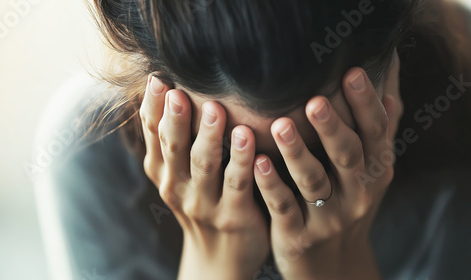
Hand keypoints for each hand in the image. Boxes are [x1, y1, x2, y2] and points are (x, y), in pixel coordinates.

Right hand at [139, 74, 269, 279]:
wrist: (219, 257)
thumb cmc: (202, 202)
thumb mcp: (178, 175)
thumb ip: (174, 141)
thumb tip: (166, 90)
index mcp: (162, 172)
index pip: (153, 135)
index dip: (153, 107)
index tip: (157, 79)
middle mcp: (176, 186)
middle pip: (174, 147)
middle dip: (175, 118)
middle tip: (178, 90)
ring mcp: (203, 203)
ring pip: (204, 165)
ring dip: (208, 136)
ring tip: (215, 109)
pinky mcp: (233, 216)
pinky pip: (237, 184)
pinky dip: (241, 160)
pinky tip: (247, 137)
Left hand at [253, 64, 402, 278]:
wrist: (335, 264)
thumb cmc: (350, 202)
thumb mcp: (372, 170)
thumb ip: (379, 128)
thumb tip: (391, 76)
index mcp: (374, 170)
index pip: (374, 133)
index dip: (365, 104)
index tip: (353, 72)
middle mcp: (356, 193)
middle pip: (347, 156)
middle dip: (332, 127)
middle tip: (315, 100)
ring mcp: (328, 216)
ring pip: (313, 181)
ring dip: (297, 153)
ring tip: (280, 126)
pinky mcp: (299, 233)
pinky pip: (284, 207)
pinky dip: (271, 184)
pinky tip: (258, 162)